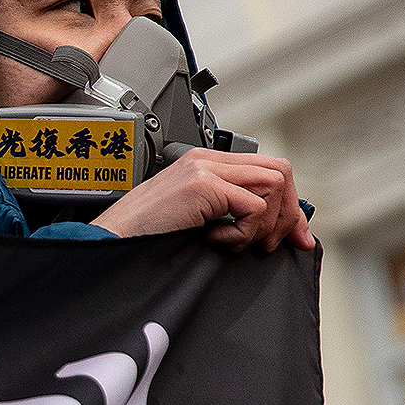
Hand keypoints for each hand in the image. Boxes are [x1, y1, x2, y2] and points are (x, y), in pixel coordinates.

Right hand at [91, 148, 317, 250]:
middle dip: (288, 212)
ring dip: (265, 223)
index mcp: (203, 164)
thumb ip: (227, 211)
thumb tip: (276, 227)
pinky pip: (254, 206)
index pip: (268, 170)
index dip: (289, 205)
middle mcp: (205, 160)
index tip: (294, 237)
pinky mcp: (203, 186)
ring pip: (274, 184)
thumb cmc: (143, 239)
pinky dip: (244, 232)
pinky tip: (216, 239)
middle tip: (273, 244)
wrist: (110, 244)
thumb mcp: (193, 219)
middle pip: (280, 170)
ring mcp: (204, 169)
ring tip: (235, 241)